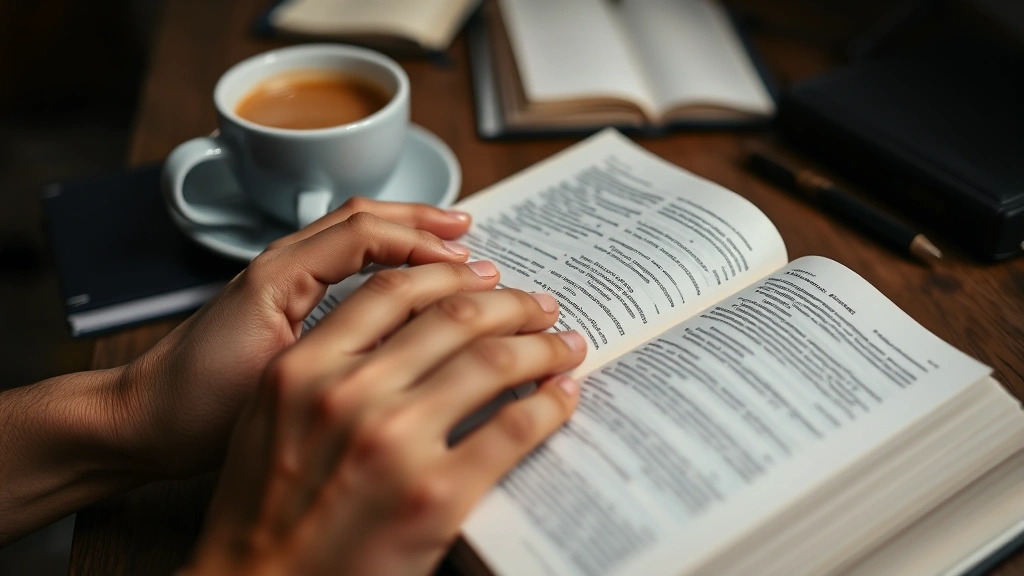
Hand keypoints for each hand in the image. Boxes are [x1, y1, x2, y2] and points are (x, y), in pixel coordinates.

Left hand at [118, 198, 494, 478]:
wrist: (143, 421)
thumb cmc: (196, 406)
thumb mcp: (273, 376)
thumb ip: (335, 345)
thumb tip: (412, 334)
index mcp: (279, 272)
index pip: (365, 233)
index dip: (423, 244)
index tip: (469, 268)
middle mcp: (281, 261)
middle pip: (364, 215)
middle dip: (423, 221)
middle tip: (472, 236)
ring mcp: (281, 275)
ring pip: (354, 231)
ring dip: (407, 232)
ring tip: (453, 241)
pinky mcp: (283, 298)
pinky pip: (343, 258)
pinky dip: (384, 256)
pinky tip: (407, 279)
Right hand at [186, 270, 586, 575]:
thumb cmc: (261, 510)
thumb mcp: (271, 415)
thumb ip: (326, 365)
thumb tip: (403, 333)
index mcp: (305, 368)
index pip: (393, 289)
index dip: (451, 274)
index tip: (483, 275)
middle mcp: (350, 394)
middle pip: (456, 315)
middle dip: (511, 302)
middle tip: (538, 304)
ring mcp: (395, 442)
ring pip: (495, 360)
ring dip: (543, 345)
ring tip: (564, 343)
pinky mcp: (437, 495)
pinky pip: (514, 428)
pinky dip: (550, 404)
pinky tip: (563, 395)